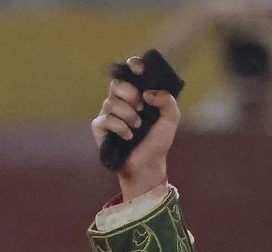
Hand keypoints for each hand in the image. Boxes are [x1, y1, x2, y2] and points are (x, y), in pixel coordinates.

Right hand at [91, 56, 180, 199]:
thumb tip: (148, 93)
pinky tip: (128, 136)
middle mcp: (121, 101)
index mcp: (136, 94)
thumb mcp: (171, 118)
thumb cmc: (158, 141)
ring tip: (137, 127)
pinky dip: (119, 127)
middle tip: (141, 107)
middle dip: (129, 93)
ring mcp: (109, 113)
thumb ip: (167, 101)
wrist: (148, 164)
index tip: (139, 70)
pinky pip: (106, 119)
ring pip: (111, 102)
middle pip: (116, 83)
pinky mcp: (100, 127)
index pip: (129, 72)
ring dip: (128, 115)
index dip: (132, 66)